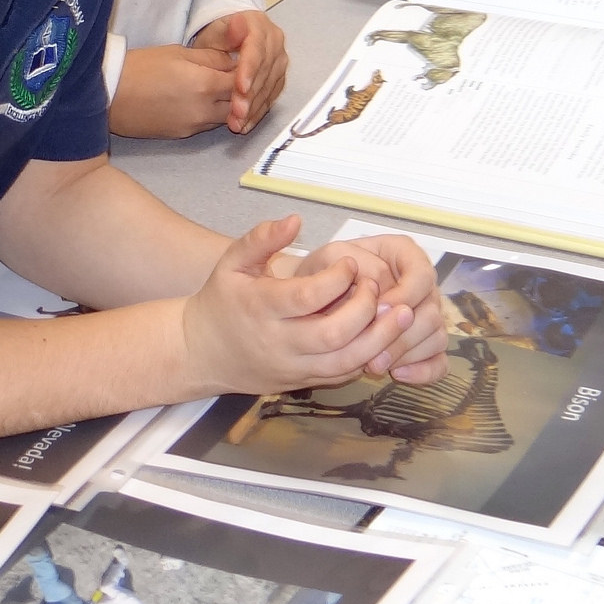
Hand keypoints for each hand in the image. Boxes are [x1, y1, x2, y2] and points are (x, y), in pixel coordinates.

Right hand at [108, 44, 236, 138]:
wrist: (109, 95)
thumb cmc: (140, 67)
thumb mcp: (179, 52)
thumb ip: (212, 58)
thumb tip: (236, 60)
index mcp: (205, 84)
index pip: (243, 81)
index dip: (248, 72)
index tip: (248, 64)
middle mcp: (204, 109)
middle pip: (240, 104)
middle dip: (243, 92)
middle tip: (240, 78)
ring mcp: (194, 126)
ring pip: (227, 117)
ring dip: (230, 106)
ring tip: (223, 90)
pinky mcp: (182, 135)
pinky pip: (208, 125)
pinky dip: (213, 115)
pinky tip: (205, 102)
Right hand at [182, 216, 417, 395]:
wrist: (202, 354)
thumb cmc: (221, 301)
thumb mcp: (232, 262)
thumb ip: (262, 238)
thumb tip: (296, 219)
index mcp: (260, 308)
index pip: (307, 297)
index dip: (337, 279)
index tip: (351, 263)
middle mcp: (278, 343)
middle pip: (333, 336)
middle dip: (366, 311)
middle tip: (379, 288)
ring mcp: (292, 368)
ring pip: (345, 363)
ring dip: (379, 340)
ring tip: (401, 314)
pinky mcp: (302, 383)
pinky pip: (342, 376)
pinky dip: (367, 357)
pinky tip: (382, 336)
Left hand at [192, 11, 289, 133]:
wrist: (226, 39)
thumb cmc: (218, 37)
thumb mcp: (215, 34)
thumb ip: (227, 33)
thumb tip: (238, 23)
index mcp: (259, 25)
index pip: (257, 49)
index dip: (249, 70)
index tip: (240, 88)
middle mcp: (274, 41)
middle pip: (265, 71)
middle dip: (250, 95)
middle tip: (237, 113)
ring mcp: (278, 59)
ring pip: (270, 86)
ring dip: (254, 108)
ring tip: (238, 123)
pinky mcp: (279, 76)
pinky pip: (272, 96)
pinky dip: (259, 111)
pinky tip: (247, 123)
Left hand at [291, 233, 448, 381]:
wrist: (314, 297)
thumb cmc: (324, 271)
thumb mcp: (333, 256)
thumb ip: (362, 266)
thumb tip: (382, 291)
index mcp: (406, 255)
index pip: (422, 276)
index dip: (403, 296)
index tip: (375, 310)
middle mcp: (422, 284)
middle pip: (432, 311)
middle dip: (401, 334)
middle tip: (371, 349)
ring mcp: (426, 314)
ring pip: (436, 337)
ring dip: (406, 354)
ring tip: (374, 364)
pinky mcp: (424, 343)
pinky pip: (439, 362)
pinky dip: (423, 372)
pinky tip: (396, 373)